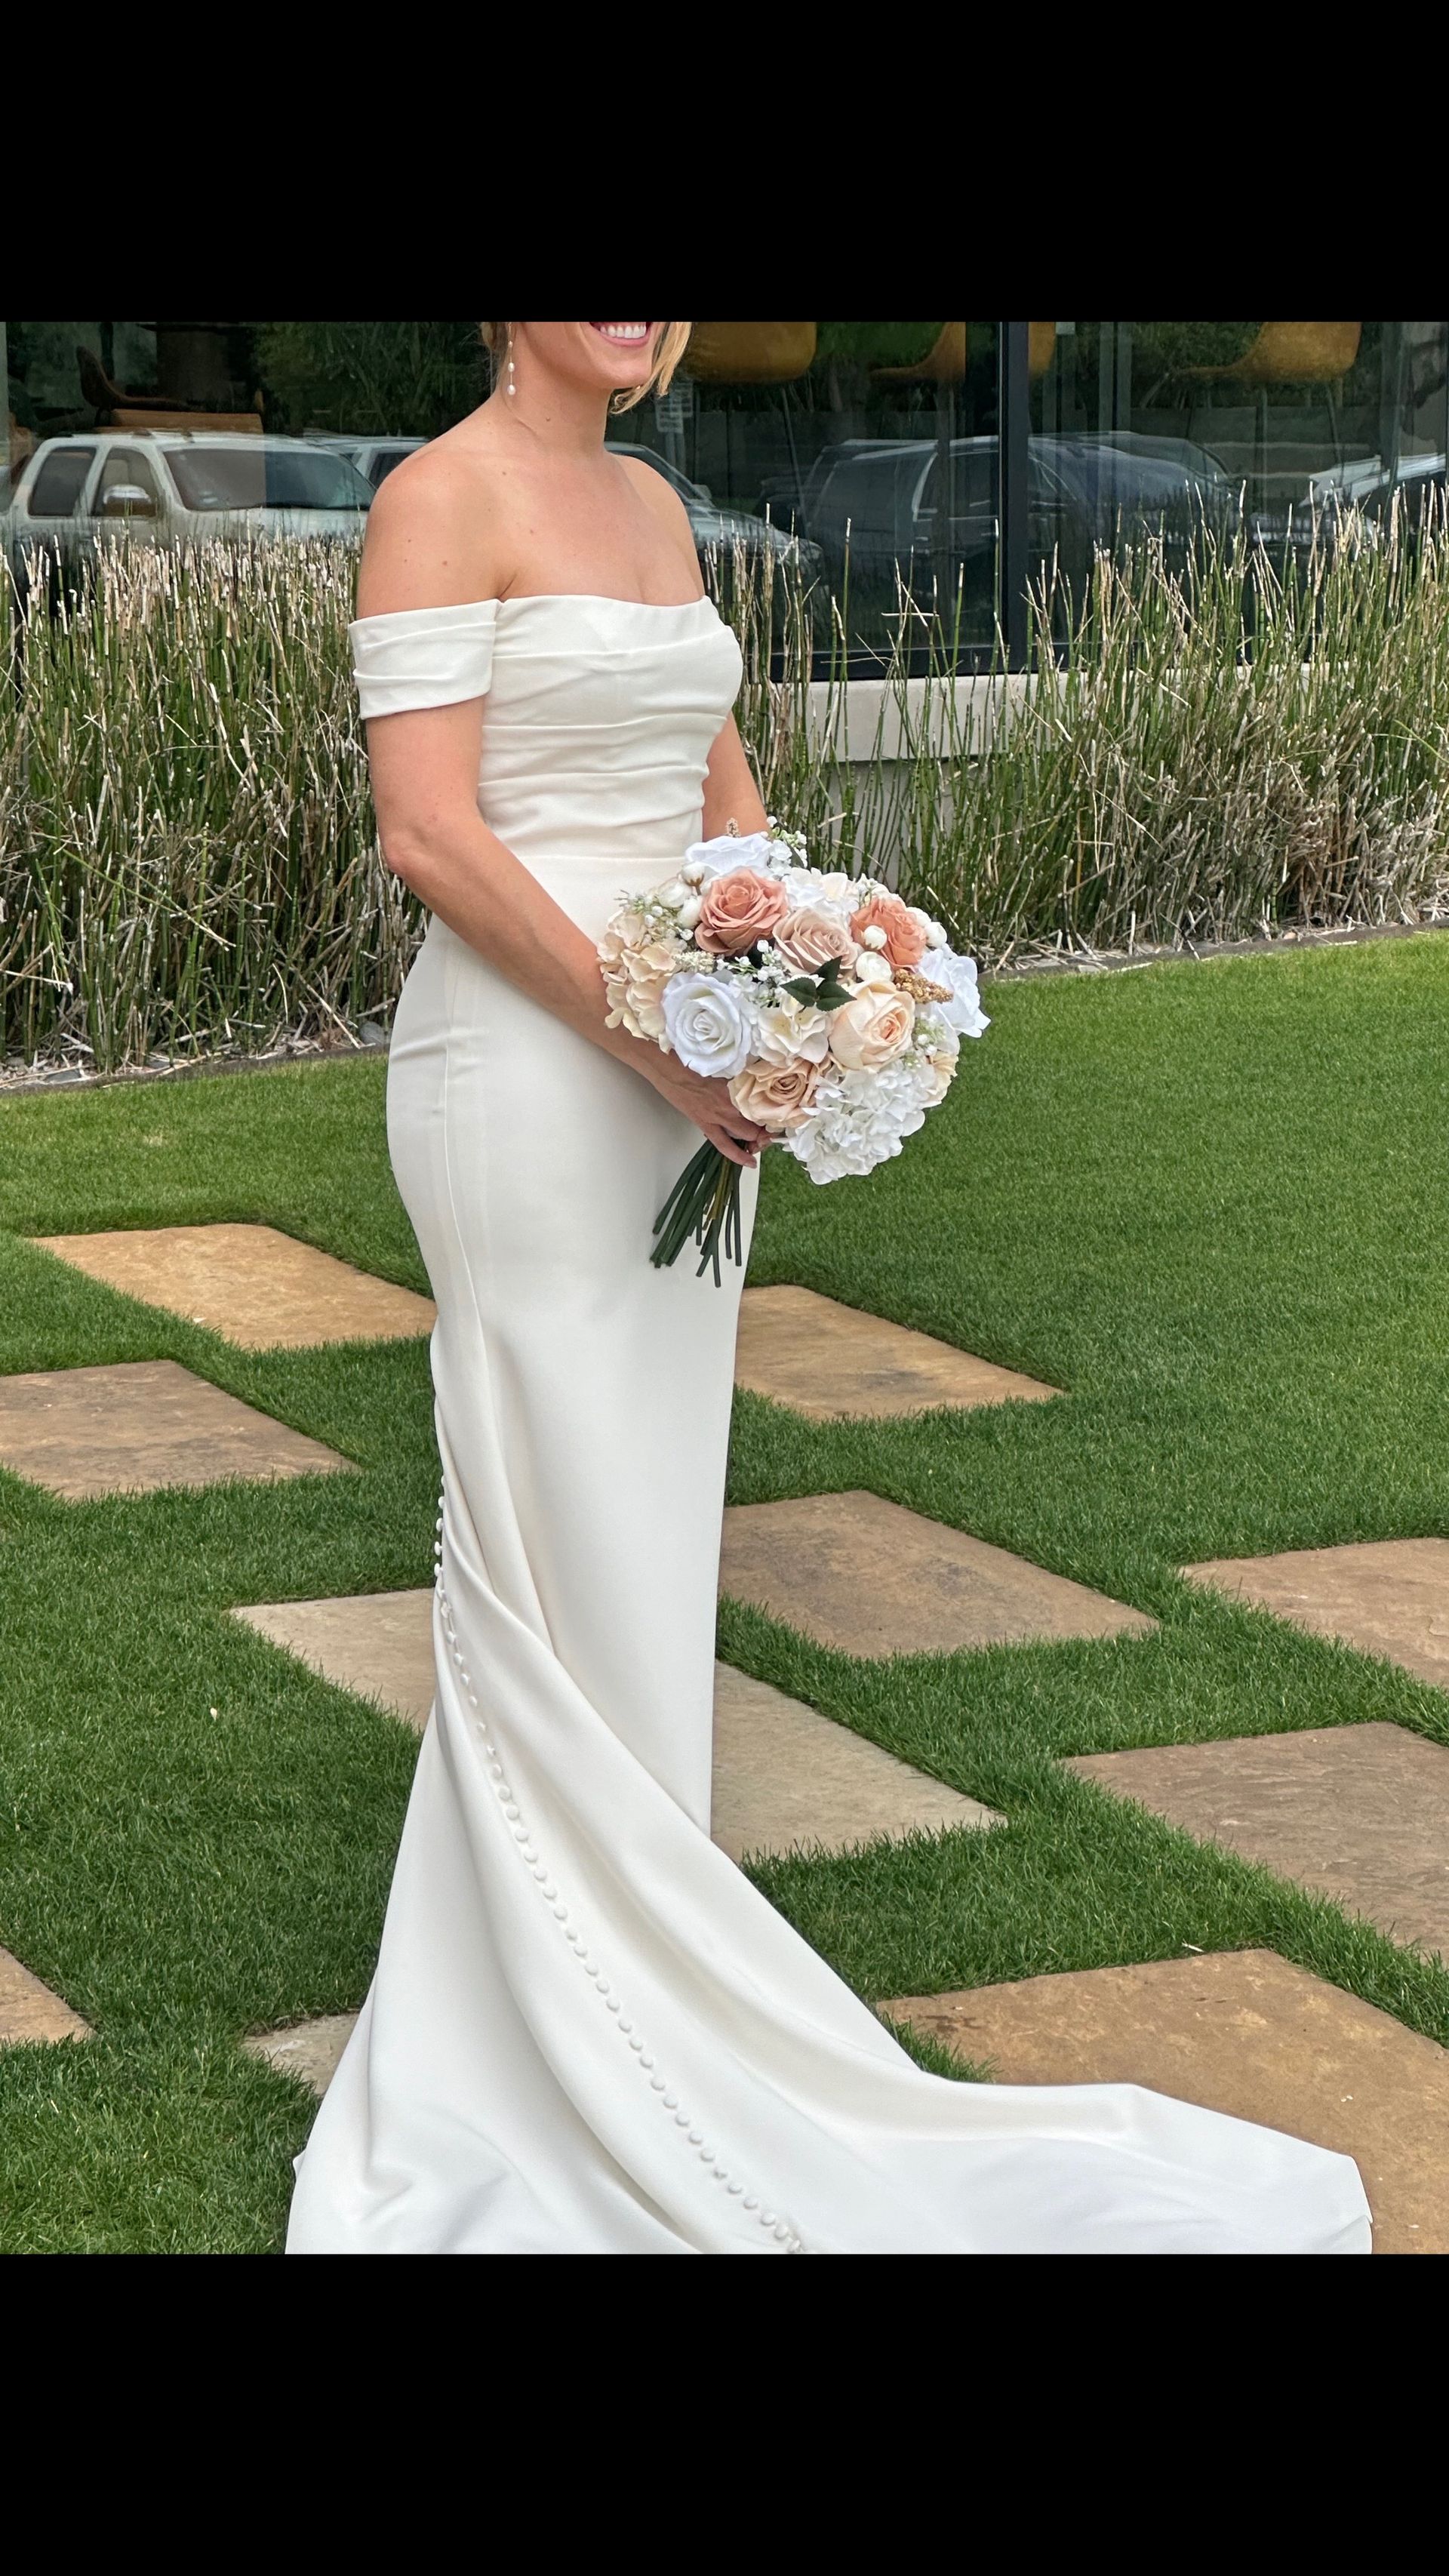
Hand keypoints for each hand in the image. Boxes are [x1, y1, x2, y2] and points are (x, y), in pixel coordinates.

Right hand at [636, 1049, 769, 1167]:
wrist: (668, 1067)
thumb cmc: (692, 1061)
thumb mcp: (723, 1065)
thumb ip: (740, 1074)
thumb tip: (757, 1077)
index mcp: (738, 1085)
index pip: (765, 1103)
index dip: (775, 1111)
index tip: (781, 1113)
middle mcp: (732, 1102)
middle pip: (759, 1120)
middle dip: (768, 1127)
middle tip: (771, 1128)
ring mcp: (719, 1115)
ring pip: (747, 1134)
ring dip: (757, 1140)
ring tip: (762, 1142)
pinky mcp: (705, 1125)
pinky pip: (726, 1145)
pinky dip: (739, 1155)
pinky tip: (751, 1163)